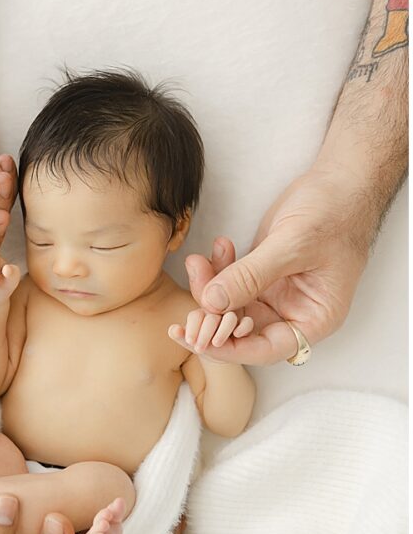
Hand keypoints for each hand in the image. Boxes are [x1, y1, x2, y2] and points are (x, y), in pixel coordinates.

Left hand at [178, 166, 374, 363]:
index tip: (194, 340)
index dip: (228, 349)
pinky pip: (230, 283)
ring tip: (197, 261)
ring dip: (209, 286)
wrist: (340, 183)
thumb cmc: (335, 214)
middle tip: (192, 289)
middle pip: (240, 330)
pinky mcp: (261, 275)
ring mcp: (276, 295)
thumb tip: (211, 303)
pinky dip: (218, 269)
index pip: (266, 349)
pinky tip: (218, 247)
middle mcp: (294, 313)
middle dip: (210, 313)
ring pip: (229, 306)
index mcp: (315, 318)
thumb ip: (251, 276)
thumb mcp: (293, 245)